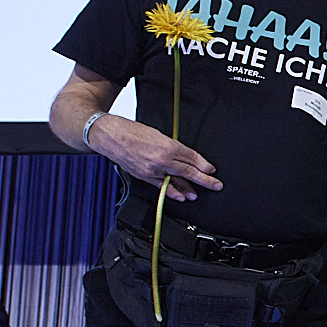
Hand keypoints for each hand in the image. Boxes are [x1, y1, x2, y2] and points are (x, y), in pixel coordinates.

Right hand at [90, 116, 220, 200]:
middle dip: (204, 180)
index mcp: (168, 146)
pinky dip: (170, 192)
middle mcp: (161, 160)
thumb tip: (186, 156)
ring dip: (187, 189)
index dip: (204, 165)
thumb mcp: (158, 134)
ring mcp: (152, 170)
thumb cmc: (132, 131)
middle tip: (216, 185)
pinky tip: (179, 196)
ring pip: (175, 181)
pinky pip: (160, 186)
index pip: (192, 158)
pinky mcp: (143, 175)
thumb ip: (173, 146)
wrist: (110, 136)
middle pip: (188, 172)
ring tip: (197, 195)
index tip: (212, 170)